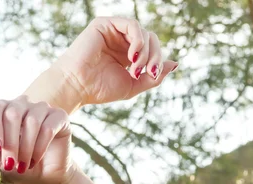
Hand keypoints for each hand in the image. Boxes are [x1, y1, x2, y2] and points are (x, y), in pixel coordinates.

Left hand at [0, 96, 76, 183]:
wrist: (43, 178)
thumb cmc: (18, 166)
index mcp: (4, 110)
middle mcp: (23, 104)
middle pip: (12, 114)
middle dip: (10, 143)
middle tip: (10, 165)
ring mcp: (42, 108)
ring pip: (32, 121)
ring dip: (26, 147)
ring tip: (23, 166)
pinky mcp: (60, 117)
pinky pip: (48, 127)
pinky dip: (40, 146)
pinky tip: (35, 160)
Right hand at [52, 16, 177, 105]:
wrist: (78, 87)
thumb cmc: (100, 89)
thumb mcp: (133, 86)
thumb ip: (153, 77)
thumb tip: (175, 64)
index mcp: (127, 55)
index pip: (152, 50)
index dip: (158, 61)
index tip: (151, 76)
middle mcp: (121, 41)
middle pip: (151, 39)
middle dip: (155, 56)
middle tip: (147, 72)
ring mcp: (114, 31)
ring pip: (143, 32)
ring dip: (145, 51)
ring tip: (136, 68)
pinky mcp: (105, 24)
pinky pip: (132, 25)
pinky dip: (138, 40)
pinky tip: (133, 56)